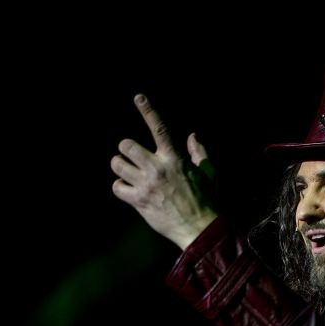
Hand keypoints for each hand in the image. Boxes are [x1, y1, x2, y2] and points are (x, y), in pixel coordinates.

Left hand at [110, 94, 218, 249]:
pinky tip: (129, 191)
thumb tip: (192, 136)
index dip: (148, 111)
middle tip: (131, 158)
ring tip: (128, 173)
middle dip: (126, 150)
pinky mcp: (138, 201)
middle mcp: (158, 168)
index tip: (139, 98)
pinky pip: (117, 187)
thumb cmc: (205, 200)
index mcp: (174, 158)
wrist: (198, 227)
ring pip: (117, 164)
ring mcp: (146, 184)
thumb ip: (199, 152)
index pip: (159, 128)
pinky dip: (121, 187)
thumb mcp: (208, 172)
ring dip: (120, 167)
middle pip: (126, 146)